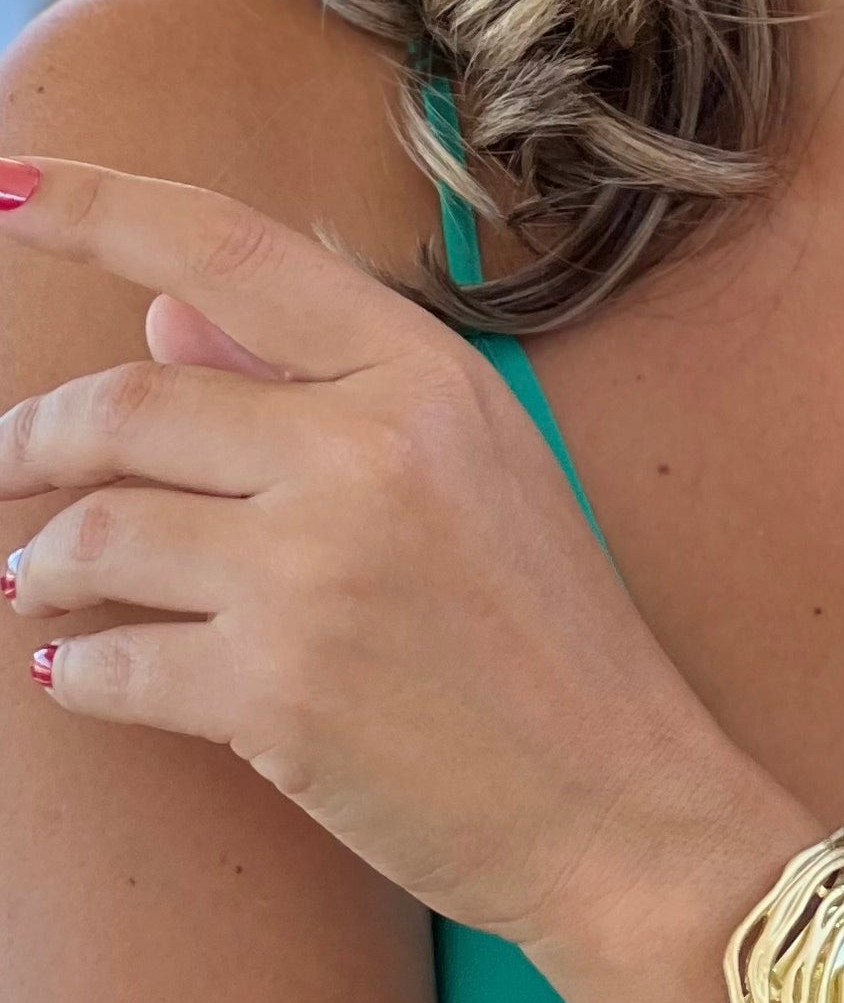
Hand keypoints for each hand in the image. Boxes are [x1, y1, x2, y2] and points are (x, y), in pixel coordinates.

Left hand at [0, 157, 812, 1002]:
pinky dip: (75, 671)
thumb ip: (317, 387)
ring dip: (38, 562)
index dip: (96, 206)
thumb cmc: (554, 653)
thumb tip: (161, 323)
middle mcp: (366, 458)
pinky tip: (77, 675)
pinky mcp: (278, 695)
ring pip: (99, 535)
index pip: (227, 252)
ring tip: (31, 582)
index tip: (5, 188)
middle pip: (126, 408)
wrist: (622, 815)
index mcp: (424, 383)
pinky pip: (113, 663)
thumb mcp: (476, 479)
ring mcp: (317, 577)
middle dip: (28, 440)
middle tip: (1, 467)